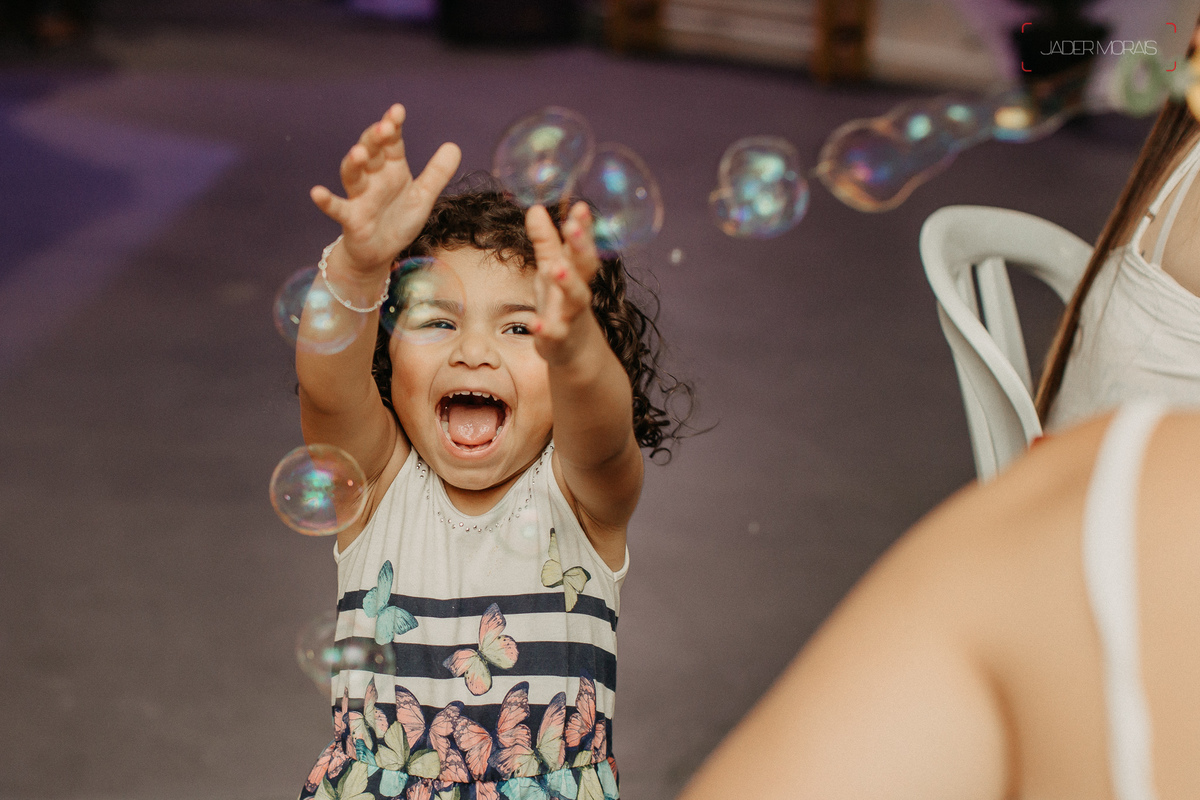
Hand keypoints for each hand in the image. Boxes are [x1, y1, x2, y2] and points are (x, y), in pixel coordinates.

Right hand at [310, 104, 461, 274]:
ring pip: (353, 175)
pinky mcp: (351, 219)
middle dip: (375, 139)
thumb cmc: (398, 220)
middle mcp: (374, 179)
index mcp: (391, 169)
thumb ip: (437, 173)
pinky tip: (317, 193)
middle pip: (371, 152)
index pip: (391, 143)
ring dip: (354, 163)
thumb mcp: (423, 197)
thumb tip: (454, 146)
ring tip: (359, 153)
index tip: (397, 111)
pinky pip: (337, 208)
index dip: (393, 127)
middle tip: (385, 128)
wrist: (380, 252)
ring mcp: (360, 197)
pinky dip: (326, 201)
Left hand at [526, 201, 602, 364]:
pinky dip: (545, 329)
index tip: (580, 206)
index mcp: (575, 271)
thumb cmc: (561, 302)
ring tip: (557, 269)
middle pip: (584, 267)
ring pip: (576, 298)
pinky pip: (554, 333)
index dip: (583, 227)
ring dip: (568, 283)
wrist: (574, 349)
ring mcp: (570, 315)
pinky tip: (534, 323)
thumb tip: (536, 208)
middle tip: (572, 226)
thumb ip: (546, 241)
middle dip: (580, 246)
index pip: (582, 245)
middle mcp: (577, 290)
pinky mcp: (558, 339)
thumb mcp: (552, 268)